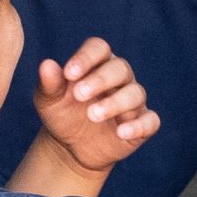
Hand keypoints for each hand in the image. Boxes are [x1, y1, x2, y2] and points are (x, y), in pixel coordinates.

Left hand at [32, 37, 159, 172]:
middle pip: (120, 68)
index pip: (99, 48)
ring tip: (92, 115)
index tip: (68, 74)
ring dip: (115, 103)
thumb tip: (46, 64)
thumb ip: (49, 83)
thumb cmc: (62, 114)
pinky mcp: (142, 124)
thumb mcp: (49, 100)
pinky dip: (139, 126)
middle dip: (100, 80)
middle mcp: (120, 78)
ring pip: (135, 94)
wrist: (71, 147)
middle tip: (79, 95)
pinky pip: (150, 121)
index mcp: (97, 63)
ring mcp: (133, 101)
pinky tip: (121, 132)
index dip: (86, 57)